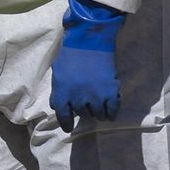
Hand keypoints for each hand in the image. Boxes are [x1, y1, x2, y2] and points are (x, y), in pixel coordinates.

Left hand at [49, 0, 125, 131]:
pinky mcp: (111, 93)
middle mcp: (78, 98)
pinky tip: (110, 113)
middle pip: (82, 114)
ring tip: (98, 107)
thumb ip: (57, 91)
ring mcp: (96, 97)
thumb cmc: (70, 55)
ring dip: (97, 113)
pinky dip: (111, 113)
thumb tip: (56, 106)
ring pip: (98, 115)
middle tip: (86, 105)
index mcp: (62, 93)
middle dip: (83, 111)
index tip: (68, 128)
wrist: (90, 41)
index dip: (66, 123)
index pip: (63, 116)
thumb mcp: (58, 73)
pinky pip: (112, 111)